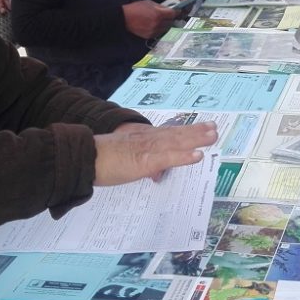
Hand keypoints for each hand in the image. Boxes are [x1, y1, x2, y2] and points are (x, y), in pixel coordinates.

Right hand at [93, 121, 217, 185]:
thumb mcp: (125, 159)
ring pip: (176, 142)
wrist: (84, 157)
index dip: (186, 130)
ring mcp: (148, 149)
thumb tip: (155, 173)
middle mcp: (148, 139)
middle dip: (196, 131)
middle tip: (215, 128)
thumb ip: (142, 164)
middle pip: (176, 134)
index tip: (202, 126)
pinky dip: (184, 156)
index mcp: (142, 138)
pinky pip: (168, 158)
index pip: (168, 132)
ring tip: (213, 136)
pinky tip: (198, 155)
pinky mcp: (146, 161)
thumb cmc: (99, 160)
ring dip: (196, 139)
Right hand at [122, 0, 175, 38]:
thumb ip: (160, 7)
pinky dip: (160, 29)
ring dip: (166, 24)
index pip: (173, 14)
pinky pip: (159, 33)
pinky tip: (158, 25)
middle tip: (171, 15)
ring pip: (166, 28)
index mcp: (158, 14)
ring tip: (164, 20)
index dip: (177, 12)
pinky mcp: (149, 36)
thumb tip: (168, 9)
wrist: (124, 18)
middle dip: (171, 18)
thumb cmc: (136, 8)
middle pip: (171, 22)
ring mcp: (154, 31)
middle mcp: (157, 24)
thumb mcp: (149, 3)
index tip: (178, 11)